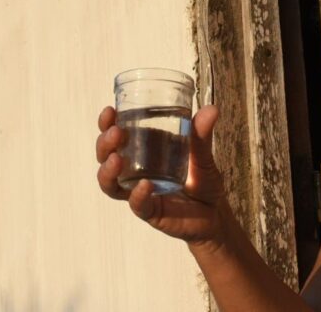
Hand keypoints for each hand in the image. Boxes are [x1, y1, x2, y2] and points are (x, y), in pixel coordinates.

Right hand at [95, 104, 227, 244]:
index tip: (109, 111)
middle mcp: (133, 170)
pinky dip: (138, 195)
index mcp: (142, 150)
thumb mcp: (202, 154)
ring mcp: (138, 191)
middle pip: (106, 157)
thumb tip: (211, 109)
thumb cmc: (203, 180)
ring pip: (110, 184)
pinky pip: (137, 204)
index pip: (115, 135)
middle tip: (115, 132)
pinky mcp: (149, 211)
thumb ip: (202, 135)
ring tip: (116, 159)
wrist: (215, 212)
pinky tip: (145, 185)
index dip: (106, 124)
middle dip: (105, 143)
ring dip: (107, 171)